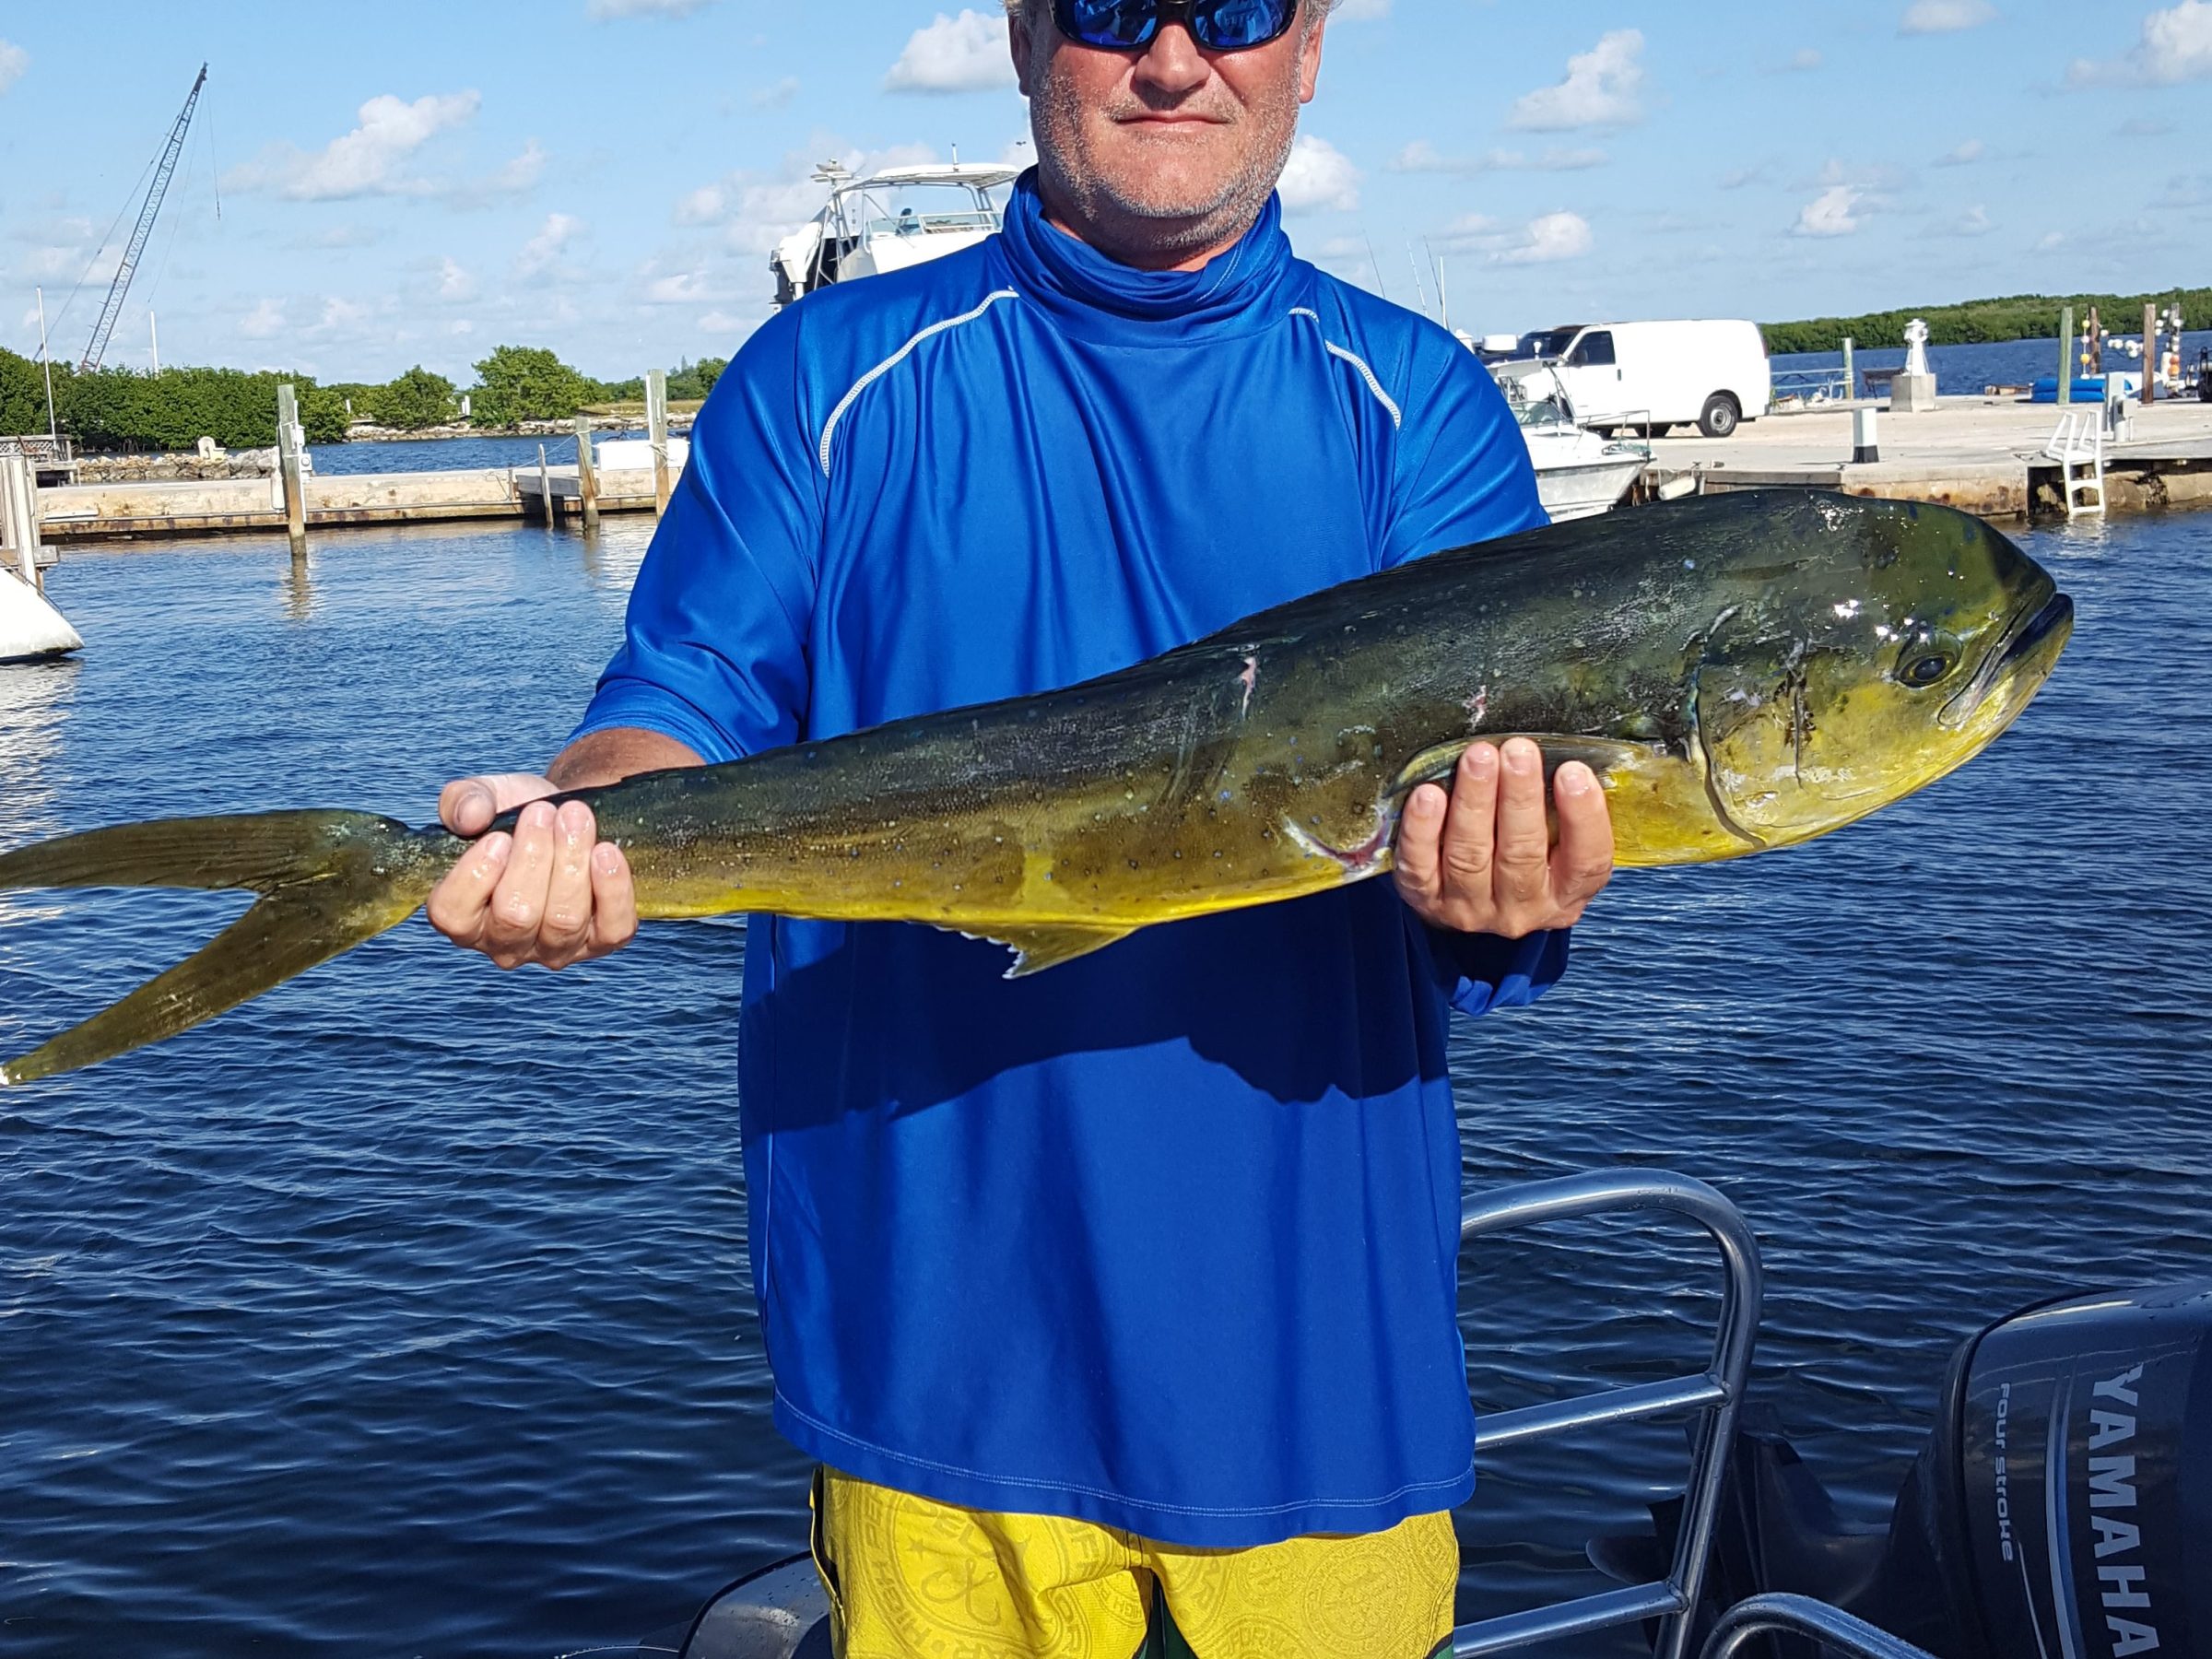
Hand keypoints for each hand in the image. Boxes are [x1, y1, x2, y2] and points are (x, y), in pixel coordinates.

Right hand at [426, 773, 636, 969]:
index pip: (454, 915)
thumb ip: (462, 801)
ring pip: (564, 920)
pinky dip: (613, 889)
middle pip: (516, 916)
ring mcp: (554, 949)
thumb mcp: (484, 796)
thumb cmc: (517, 815)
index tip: (499, 836)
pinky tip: (607, 851)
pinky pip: (611, 929)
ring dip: (572, 863)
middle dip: (533, 857)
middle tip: (543, 811)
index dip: (477, 876)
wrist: (567, 817)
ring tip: (575, 817)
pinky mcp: (600, 942)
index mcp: (462, 916)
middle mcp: (504, 944)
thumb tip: (469, 817)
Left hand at [1393, 738, 1612, 937]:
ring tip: (1478, 759)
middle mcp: (1522, 908)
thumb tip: (1561, 752)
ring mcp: (1472, 908)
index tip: (1573, 771)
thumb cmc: (1525, 860)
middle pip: (1521, 853)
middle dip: (1519, 797)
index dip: (1583, 817)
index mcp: (1566, 894)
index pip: (1585, 862)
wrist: (1476, 915)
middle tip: (1517, 752)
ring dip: (1473, 802)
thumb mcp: (1559, 846)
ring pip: (1471, 856)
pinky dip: (1422, 829)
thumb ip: (1560, 811)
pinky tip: (1427, 795)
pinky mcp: (1428, 901)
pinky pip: (1421, 866)